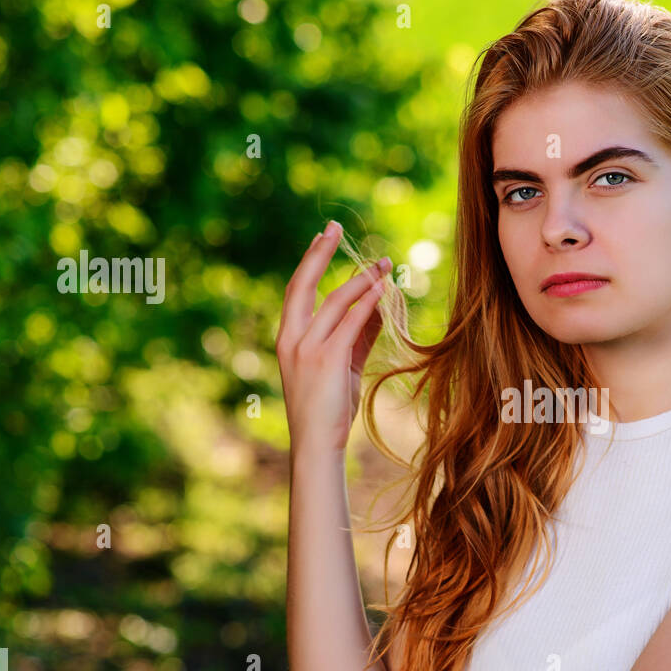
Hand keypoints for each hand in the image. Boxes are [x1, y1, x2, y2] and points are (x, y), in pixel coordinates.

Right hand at [275, 221, 391, 455]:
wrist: (318, 443)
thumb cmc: (329, 409)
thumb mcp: (342, 366)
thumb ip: (356, 336)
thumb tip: (376, 307)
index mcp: (288, 339)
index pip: (296, 290)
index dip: (310, 262)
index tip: (323, 237)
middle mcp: (291, 339)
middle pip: (303, 284)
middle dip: (319, 253)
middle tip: (335, 227)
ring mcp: (307, 349)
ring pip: (333, 301)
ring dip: (360, 280)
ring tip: (383, 265)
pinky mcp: (327, 360)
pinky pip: (350, 323)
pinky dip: (367, 304)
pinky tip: (383, 291)